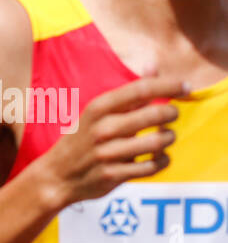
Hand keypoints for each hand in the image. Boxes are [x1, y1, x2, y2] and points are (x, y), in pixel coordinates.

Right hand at [40, 75, 184, 208]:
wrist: (56, 176)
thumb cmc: (81, 140)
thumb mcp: (97, 112)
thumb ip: (129, 92)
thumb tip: (153, 65)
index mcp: (98, 108)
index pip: (142, 89)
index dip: (169, 86)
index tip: (185, 87)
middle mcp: (102, 129)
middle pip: (154, 114)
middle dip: (172, 113)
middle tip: (172, 115)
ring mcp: (107, 153)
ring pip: (158, 142)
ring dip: (169, 138)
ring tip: (166, 136)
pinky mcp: (114, 175)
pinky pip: (153, 166)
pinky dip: (163, 160)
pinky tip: (159, 156)